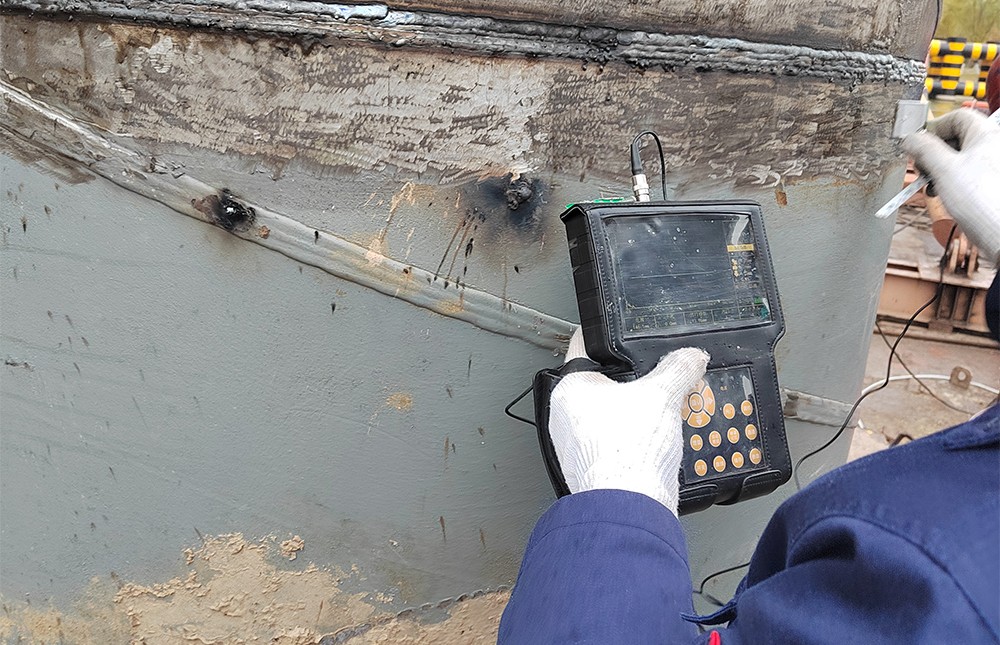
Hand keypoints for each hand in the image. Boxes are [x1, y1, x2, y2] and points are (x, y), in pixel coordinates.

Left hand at [548, 328, 708, 514]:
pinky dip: (632, 437)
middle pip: (600, 383)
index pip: (583, 347)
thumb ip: (679, 369)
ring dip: (633, 411)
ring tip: (659, 411)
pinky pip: (613, 441)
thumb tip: (692, 356)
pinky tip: (653, 440)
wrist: (629, 507)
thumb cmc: (628, 453)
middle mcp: (564, 415)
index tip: (614, 330)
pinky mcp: (589, 467)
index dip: (604, 336)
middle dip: (630, 380)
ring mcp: (574, 444)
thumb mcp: (663, 396)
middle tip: (654, 376)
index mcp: (570, 389)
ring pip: (608, 414)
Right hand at [902, 109, 999, 263]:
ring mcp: (992, 166)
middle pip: (957, 137)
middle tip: (922, 168)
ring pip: (960, 158)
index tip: (917, 145)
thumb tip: (909, 138)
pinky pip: (966, 175)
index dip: (934, 129)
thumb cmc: (982, 200)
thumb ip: (924, 149)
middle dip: (934, 152)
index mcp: (986, 134)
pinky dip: (950, 181)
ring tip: (931, 186)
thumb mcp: (944, 169)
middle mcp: (992, 146)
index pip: (957, 117)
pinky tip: (943, 194)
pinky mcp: (989, 184)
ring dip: (939, 169)